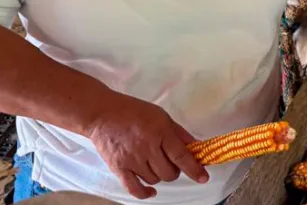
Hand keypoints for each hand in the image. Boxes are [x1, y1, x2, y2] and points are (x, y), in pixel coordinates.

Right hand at [85, 93, 208, 198]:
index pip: (181, 156)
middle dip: (174, 170)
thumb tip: (196, 146)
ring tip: (155, 165)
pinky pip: (134, 188)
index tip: (203, 177)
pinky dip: (144, 193)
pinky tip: (151, 192)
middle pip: (169, 173)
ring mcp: (132, 159)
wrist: (103, 114)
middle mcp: (147, 148)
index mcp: (161, 132)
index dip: (194, 169)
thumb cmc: (134, 111)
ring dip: (159, 176)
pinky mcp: (118, 168)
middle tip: (170, 162)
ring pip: (154, 180)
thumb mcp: (161, 116)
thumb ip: (179, 133)